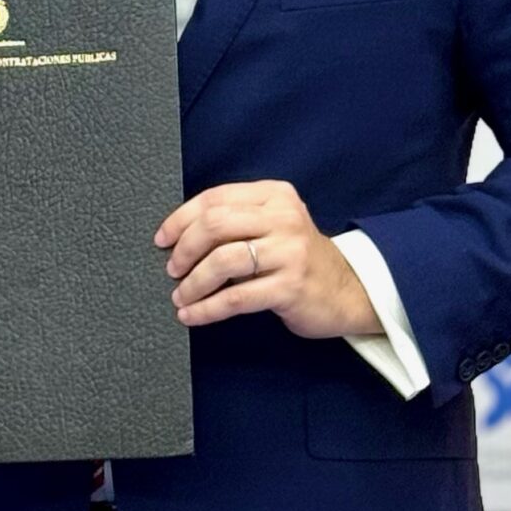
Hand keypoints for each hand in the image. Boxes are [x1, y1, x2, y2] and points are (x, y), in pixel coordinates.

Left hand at [156, 181, 381, 339]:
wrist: (347, 291)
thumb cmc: (297, 259)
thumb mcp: (273, 226)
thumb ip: (237, 221)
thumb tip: (179, 237)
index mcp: (274, 195)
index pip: (215, 198)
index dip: (180, 219)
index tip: (162, 239)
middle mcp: (283, 218)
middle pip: (215, 224)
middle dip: (184, 249)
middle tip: (171, 269)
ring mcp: (289, 252)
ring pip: (223, 261)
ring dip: (193, 283)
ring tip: (180, 297)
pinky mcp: (290, 286)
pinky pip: (236, 297)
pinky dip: (207, 308)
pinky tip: (193, 315)